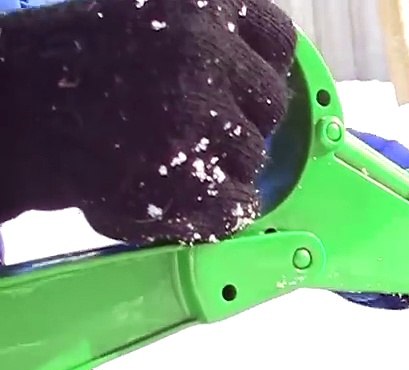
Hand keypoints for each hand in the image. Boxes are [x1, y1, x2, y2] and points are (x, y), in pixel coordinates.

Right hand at [0, 0, 297, 244]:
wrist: (12, 112)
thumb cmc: (79, 63)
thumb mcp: (151, 13)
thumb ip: (213, 31)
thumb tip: (272, 68)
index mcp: (203, 0)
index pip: (278, 42)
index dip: (258, 69)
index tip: (236, 84)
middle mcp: (203, 50)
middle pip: (271, 103)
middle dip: (240, 118)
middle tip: (189, 122)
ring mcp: (196, 115)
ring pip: (253, 156)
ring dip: (219, 163)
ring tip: (163, 152)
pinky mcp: (187, 176)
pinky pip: (237, 203)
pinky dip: (212, 208)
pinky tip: (173, 189)